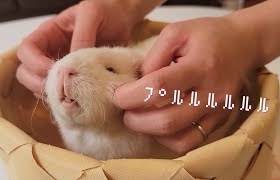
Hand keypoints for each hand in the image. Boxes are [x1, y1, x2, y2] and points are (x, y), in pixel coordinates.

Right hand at [16, 0, 138, 96]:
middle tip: (59, 90)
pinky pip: (59, 93)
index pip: (26, 50)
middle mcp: (49, 51)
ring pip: (38, 85)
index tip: (54, 70)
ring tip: (69, 96)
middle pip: (25, 72)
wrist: (122, 20)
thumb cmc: (105, 11)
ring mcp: (60, 66)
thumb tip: (74, 62)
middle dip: (37, 83)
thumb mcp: (92, 13)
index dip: (34, 63)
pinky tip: (78, 98)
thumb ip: (82, 35)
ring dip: (49, 94)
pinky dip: (63, 99)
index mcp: (48, 33)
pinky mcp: (72, 78)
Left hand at [114, 17, 258, 154]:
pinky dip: (168, 140)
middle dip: (136, 121)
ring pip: (179, 139)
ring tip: (140, 118)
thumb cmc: (207, 35)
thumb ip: (153, 57)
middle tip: (125, 111)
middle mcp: (211, 93)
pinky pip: (191, 143)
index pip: (159, 88)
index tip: (119, 95)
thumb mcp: (176, 32)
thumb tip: (137, 84)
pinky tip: (158, 126)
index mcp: (200, 66)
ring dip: (151, 133)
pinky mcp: (219, 120)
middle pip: (167, 121)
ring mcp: (218, 111)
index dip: (131, 95)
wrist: (243, 44)